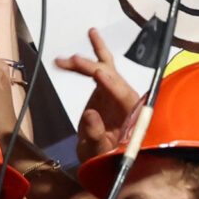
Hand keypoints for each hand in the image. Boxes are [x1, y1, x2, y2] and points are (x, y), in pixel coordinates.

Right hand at [57, 29, 143, 160]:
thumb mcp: (100, 152)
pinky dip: (88, 59)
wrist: (104, 157)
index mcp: (132, 113)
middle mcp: (127, 98)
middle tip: (74, 62)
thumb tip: (90, 113)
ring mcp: (116, 91)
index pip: (123, 95)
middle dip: (93, 67)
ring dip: (86, 61)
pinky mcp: (106, 89)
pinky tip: (84, 42)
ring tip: (66, 59)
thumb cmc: (107, 157)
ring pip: (106, 68)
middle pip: (113, 77)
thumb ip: (96, 135)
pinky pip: (99, 68)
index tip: (97, 74)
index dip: (111, 84)